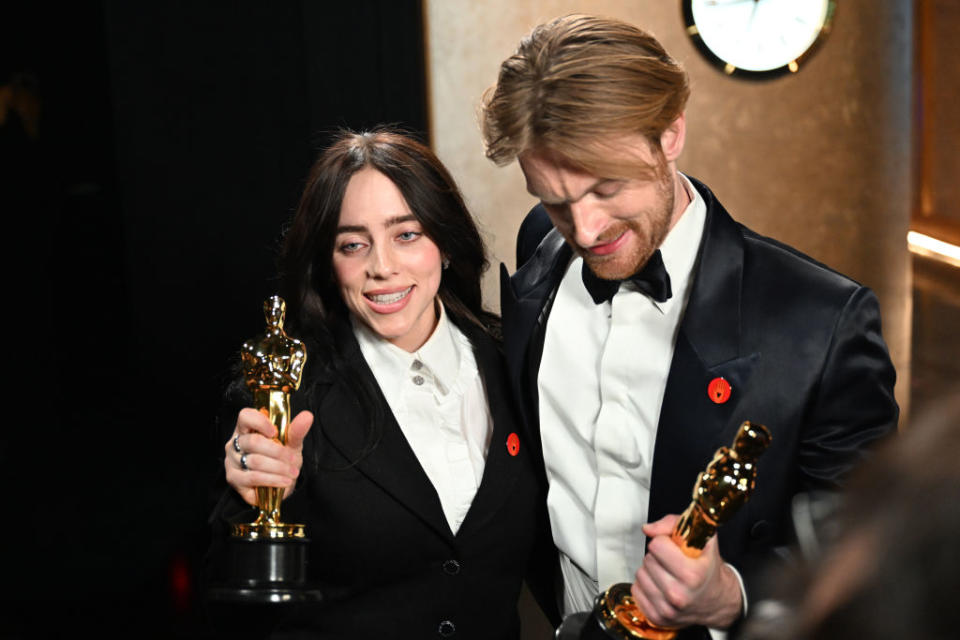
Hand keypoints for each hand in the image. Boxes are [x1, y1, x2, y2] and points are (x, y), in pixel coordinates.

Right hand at [224, 408, 313, 505]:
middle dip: (278, 452)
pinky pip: (253, 478)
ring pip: (255, 461)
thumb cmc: (281, 458)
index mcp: (247, 428)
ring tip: (293, 472)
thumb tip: (307, 416)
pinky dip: (272, 479)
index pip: (245, 416)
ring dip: (278, 468)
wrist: (280, 481)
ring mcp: (232, 461)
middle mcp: (235, 443)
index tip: (275, 432)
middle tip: (294, 460)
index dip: (259, 422)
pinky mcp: (233, 478)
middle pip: (253, 441)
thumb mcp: (291, 443)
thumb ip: (296, 431)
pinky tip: (284, 481)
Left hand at [630, 514, 742, 629]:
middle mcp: (679, 595)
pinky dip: (646, 585)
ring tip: (668, 574)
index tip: (674, 548)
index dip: (664, 542)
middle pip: (647, 560)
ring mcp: (667, 610)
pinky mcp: (657, 618)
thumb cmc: (708, 567)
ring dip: (651, 571)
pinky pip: (636, 590)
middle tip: (673, 563)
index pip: (656, 545)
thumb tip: (647, 529)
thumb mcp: (702, 538)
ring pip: (640, 574)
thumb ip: (673, 523)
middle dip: (658, 557)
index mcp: (692, 575)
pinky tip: (661, 586)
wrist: (718, 600)